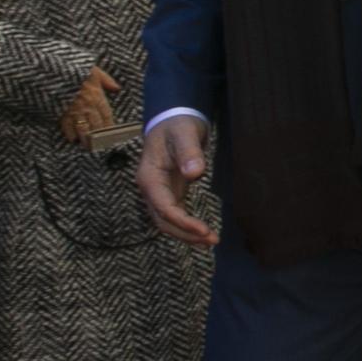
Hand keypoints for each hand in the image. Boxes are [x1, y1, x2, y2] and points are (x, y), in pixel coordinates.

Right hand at [59, 66, 119, 146]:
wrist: (54, 71)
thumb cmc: (75, 70)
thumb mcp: (94, 71)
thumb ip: (106, 80)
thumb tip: (117, 88)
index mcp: (97, 96)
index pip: (107, 115)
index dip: (110, 126)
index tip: (113, 135)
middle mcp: (87, 106)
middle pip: (96, 125)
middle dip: (100, 137)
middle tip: (102, 147)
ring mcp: (74, 110)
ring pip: (83, 128)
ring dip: (86, 139)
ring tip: (89, 147)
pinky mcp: (61, 112)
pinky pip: (66, 125)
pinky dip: (69, 133)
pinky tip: (72, 139)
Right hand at [136, 115, 217, 247]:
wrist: (173, 119)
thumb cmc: (177, 125)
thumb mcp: (184, 133)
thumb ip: (189, 152)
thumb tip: (194, 174)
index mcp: (149, 177)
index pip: (164, 208)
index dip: (182, 222)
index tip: (203, 230)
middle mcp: (151, 188)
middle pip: (163, 221)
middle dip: (185, 233)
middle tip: (211, 241)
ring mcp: (159, 191)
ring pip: (168, 221)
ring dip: (186, 233)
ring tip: (210, 241)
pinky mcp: (170, 191)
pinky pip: (175, 214)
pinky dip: (187, 225)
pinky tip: (202, 233)